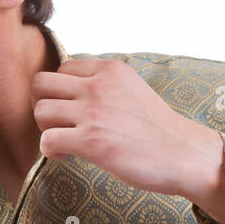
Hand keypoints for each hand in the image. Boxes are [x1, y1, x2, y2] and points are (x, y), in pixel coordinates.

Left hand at [31, 56, 224, 221]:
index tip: (72, 109)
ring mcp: (94, 112)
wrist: (183, 153)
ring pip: (40, 111)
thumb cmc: (158, 128)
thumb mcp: (132, 89)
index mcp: (110, 69)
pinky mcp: (91, 141)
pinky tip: (66, 155)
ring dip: (46, 129)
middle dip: (44, 104)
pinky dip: (50, 150)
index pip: (61, 68)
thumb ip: (104, 84)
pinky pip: (47, 140)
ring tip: (65, 140)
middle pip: (41, 84)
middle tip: (59, 123)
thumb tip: (72, 91)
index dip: (60, 91)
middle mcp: (99, 85)